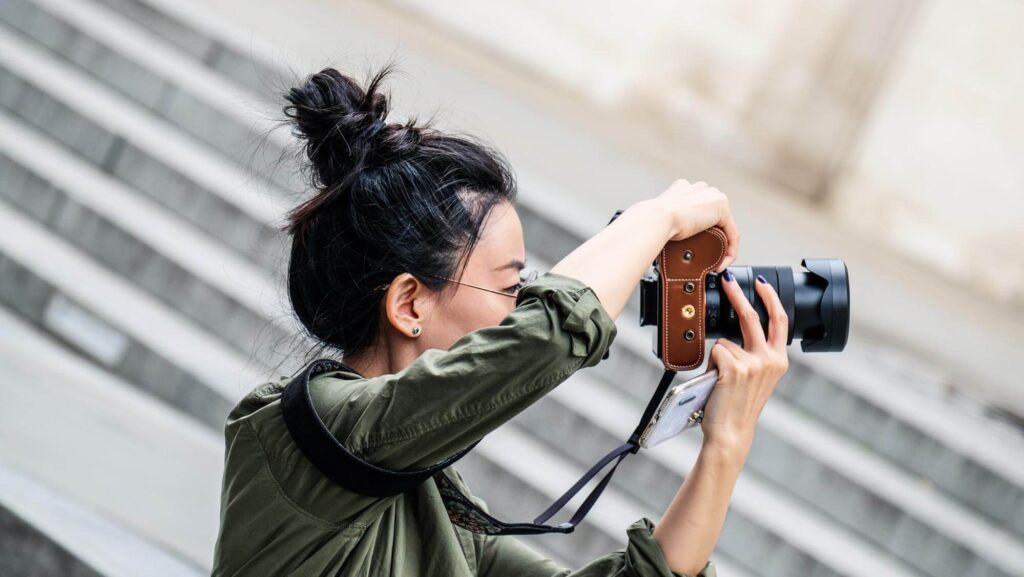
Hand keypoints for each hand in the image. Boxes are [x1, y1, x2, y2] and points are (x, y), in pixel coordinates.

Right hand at [654, 179, 738, 272]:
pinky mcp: (721, 208)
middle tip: (705, 257)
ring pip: (724, 225)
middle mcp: (700, 189)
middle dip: (712, 238)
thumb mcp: (663, 219)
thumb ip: (671, 221)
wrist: (656, 219)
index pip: (699, 210)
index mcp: (683, 189)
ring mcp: (712, 196)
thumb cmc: (653, 221)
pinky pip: (732, 233)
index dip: (699, 230)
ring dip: (722, 246)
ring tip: (714, 262)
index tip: (694, 247)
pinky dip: (729, 251)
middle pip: (713, 217)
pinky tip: (721, 263)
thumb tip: (674, 235)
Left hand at [701, 272, 789, 453]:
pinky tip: (716, 381)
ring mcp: (753, 363)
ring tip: (721, 378)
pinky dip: (710, 363)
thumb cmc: (739, 406)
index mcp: (779, 360)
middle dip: (737, 294)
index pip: (780, 321)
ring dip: (718, 355)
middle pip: (753, 316)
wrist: (731, 432)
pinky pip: (715, 351)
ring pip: (725, 340)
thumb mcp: (757, 378)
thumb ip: (754, 355)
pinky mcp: (734, 368)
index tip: (761, 282)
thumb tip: (734, 333)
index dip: (770, 298)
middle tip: (727, 279)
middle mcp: (770, 360)